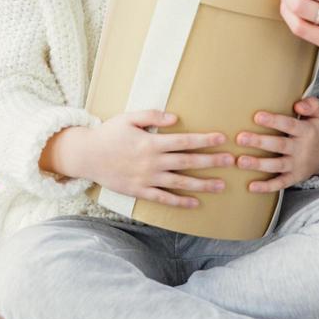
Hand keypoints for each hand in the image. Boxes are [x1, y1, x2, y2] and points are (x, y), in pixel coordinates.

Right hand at [48, 111, 235, 208]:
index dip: (204, 140)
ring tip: (221, 185)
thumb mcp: (128, 117)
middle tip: (232, 161)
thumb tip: (176, 117)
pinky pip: (164, 198)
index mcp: (151, 142)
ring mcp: (147, 179)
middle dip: (211, 161)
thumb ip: (152, 115)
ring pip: (180, 183)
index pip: (184, 141)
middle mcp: (152, 162)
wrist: (86, 156)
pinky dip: (180, 202)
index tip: (222, 138)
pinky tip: (196, 203)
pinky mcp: (140, 191)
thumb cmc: (109, 133)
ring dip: (202, 184)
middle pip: (188, 162)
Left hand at [236, 97, 318, 192]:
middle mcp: (301, 149)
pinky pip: (280, 183)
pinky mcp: (293, 178)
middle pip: (279, 145)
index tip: (257, 116)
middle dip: (260, 142)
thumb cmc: (314, 129)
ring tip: (240, 161)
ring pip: (277, 165)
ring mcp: (297, 165)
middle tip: (240, 138)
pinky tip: (251, 186)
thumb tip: (298, 104)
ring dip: (258, 164)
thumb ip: (312, 105)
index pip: (289, 125)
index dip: (274, 121)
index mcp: (305, 131)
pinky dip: (266, 187)